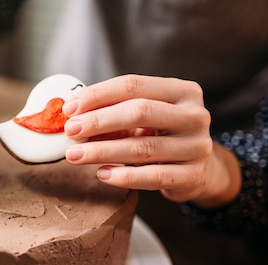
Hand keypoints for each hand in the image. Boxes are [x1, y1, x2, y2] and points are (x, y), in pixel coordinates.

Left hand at [62, 74, 240, 207]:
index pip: (133, 85)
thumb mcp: (143, 117)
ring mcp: (197, 146)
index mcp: (182, 91)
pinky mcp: (192, 176)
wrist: (198, 170)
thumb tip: (69, 113)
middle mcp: (194, 115)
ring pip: (143, 148)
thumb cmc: (160, 137)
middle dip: (99, 121)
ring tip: (75, 155)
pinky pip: (154, 177)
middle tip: (71, 131)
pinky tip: (102, 174)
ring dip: (102, 151)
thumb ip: (113, 110)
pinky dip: (124, 176)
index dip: (97, 95)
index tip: (69, 108)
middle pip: (139, 112)